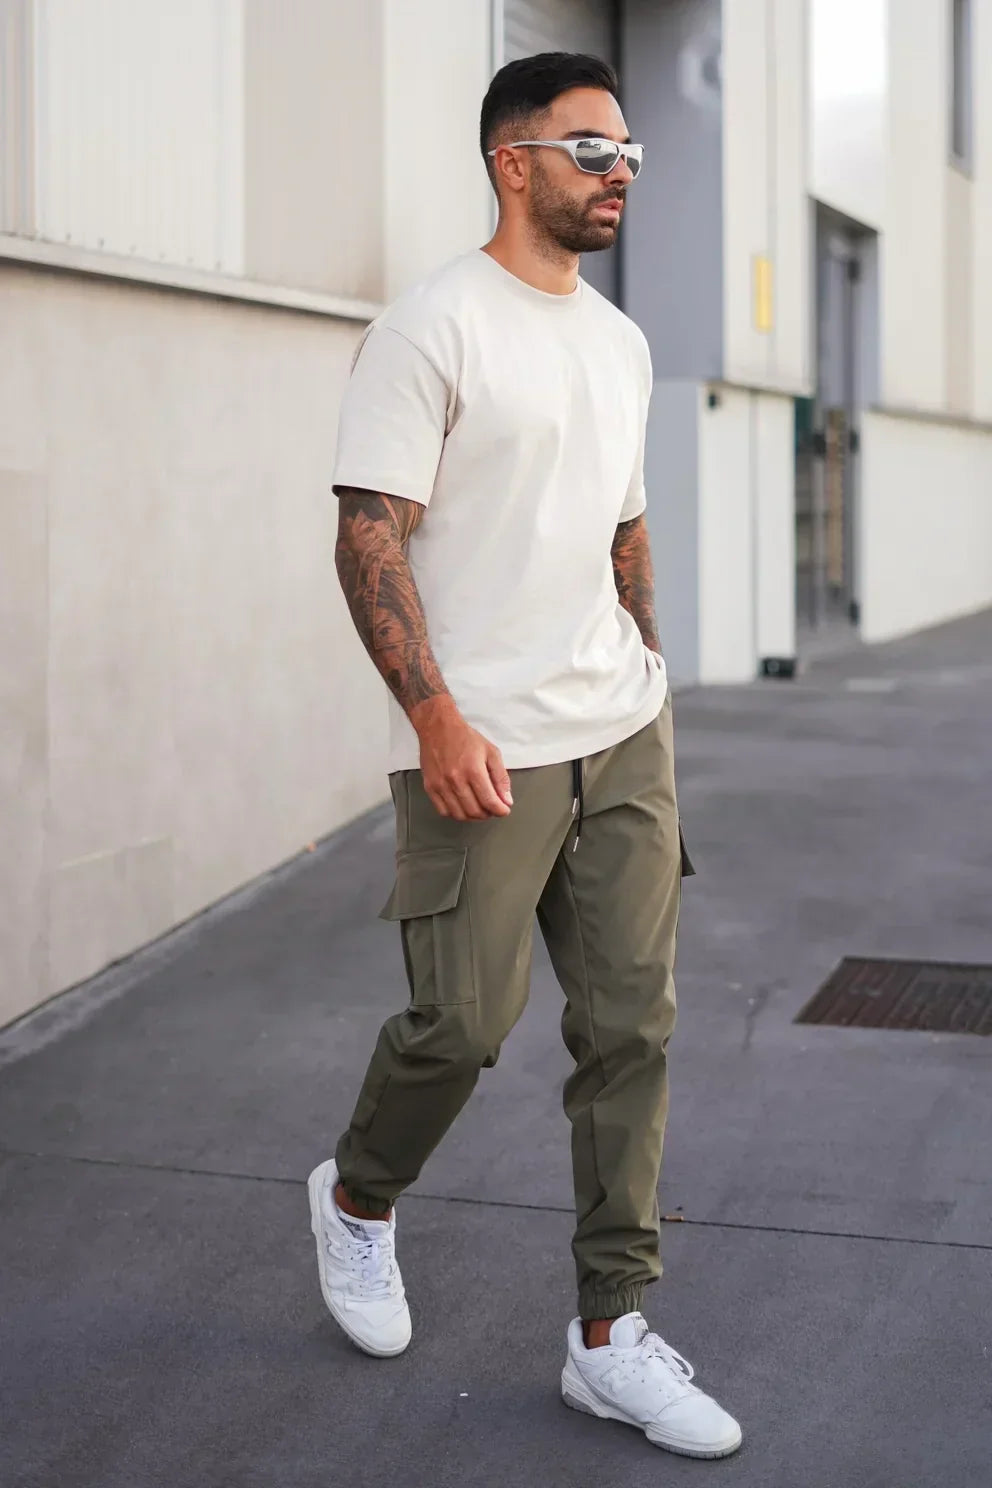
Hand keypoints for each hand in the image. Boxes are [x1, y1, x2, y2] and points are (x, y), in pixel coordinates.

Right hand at [410, 697, 512, 820]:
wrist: (438, 727)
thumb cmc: (465, 738)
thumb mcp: (491, 752)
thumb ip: (501, 777)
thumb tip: (506, 800)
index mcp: (473, 770)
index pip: (489, 802)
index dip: (500, 810)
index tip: (504, 810)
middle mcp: (456, 780)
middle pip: (475, 811)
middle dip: (488, 814)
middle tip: (492, 808)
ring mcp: (441, 785)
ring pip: (460, 815)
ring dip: (473, 816)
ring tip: (479, 807)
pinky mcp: (430, 787)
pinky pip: (443, 811)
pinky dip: (456, 814)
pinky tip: (462, 806)